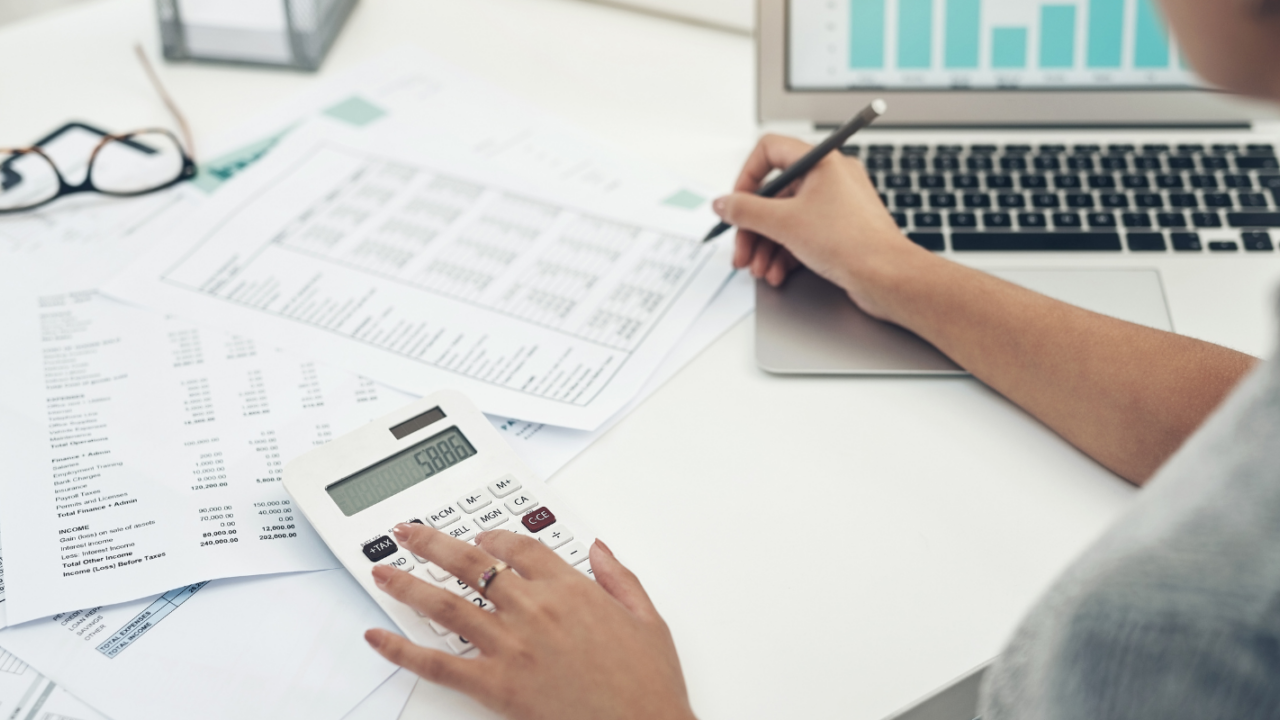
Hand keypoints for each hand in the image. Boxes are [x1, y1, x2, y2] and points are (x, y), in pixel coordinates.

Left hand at [364, 523, 694, 719]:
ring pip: (446, 604)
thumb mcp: (646, 618)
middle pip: (471, 564)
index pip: (518, 547)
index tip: (478, 538)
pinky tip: (379, 638)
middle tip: (407, 533)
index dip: (491, 538)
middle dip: (432, 544)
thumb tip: (597, 550)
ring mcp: (511, 646)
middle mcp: (534, 609)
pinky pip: (439, 664)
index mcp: (570, 588)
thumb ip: (618, 577)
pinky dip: (402, 650)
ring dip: (408, 583)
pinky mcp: (496, 685)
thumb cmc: (647, 684)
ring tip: (382, 570)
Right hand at [713, 134, 932, 319]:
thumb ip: (746, 211)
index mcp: (821, 162)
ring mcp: (835, 205)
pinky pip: (801, 235)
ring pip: (786, 219)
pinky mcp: (838, 231)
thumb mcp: (784, 224)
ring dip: (766, 246)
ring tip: (759, 269)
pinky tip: (777, 273)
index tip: (736, 204)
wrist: (888, 277)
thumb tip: (723, 203)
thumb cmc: (852, 243)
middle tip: (741, 250)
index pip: (769, 151)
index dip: (746, 177)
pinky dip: (785, 254)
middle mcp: (829, 179)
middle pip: (773, 194)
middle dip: (753, 227)